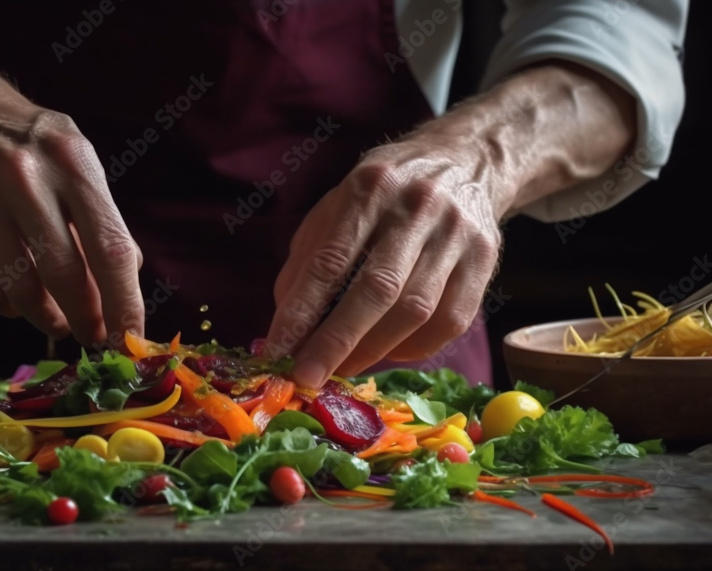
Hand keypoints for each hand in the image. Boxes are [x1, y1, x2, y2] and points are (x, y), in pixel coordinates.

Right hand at [0, 84, 144, 344]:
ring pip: (20, 289)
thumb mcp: (77, 161)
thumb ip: (103, 218)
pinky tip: (14, 296)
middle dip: (85, 318)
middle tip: (93, 335)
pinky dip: (5, 305)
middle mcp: (20, 175)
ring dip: (45, 317)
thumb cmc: (29, 144)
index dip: (123, 302)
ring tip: (56, 319)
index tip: (130, 338)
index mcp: (69, 160)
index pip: (108, 247)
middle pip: (64, 274)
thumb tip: (126, 279)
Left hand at [266, 133, 502, 387]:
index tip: (277, 351)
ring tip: (341, 369)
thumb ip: (308, 259)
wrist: (465, 160)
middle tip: (306, 378)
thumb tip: (288, 324)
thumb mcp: (336, 206)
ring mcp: (458, 234)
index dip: (302, 312)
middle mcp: (418, 207)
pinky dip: (413, 348)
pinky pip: (450, 322)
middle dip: (337, 342)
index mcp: (370, 188)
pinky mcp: (486, 259)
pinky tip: (387, 352)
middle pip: (377, 289)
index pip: (330, 260)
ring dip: (372, 350)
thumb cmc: (384, 194)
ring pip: (415, 311)